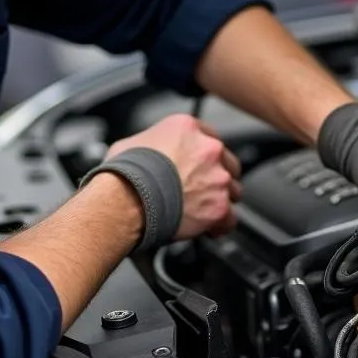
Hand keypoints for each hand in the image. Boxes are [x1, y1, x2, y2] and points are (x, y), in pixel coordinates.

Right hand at [107, 114, 242, 239]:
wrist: (125, 200)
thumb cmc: (124, 174)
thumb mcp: (131, 144)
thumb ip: (150, 145)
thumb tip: (143, 154)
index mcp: (188, 129)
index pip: (208, 136)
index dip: (202, 154)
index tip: (198, 164)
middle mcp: (208, 150)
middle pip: (227, 162)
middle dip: (215, 176)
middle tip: (199, 188)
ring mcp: (217, 178)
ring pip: (233, 190)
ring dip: (219, 199)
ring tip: (200, 209)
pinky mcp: (219, 206)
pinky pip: (230, 218)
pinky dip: (220, 224)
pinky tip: (208, 228)